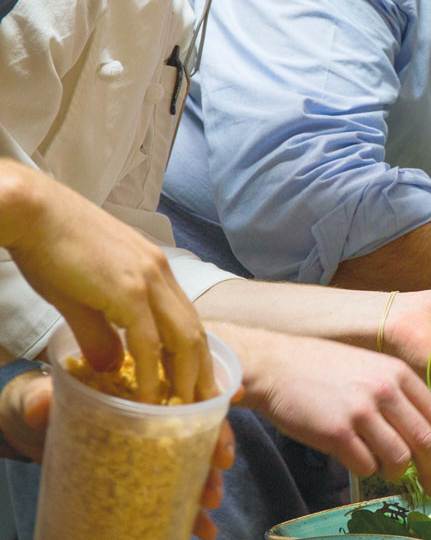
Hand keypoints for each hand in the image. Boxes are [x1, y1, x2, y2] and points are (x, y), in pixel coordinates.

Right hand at [0, 161, 214, 402]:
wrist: (33, 211)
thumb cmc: (51, 248)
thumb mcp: (82, 296)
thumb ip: (101, 332)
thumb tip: (112, 367)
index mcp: (155, 271)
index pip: (188, 319)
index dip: (200, 354)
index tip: (203, 383)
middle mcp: (161, 274)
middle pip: (195, 332)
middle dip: (203, 373)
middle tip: (205, 406)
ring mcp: (147, 280)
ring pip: (182, 338)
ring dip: (187, 378)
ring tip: (187, 411)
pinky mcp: (127, 289)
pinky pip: (149, 341)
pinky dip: (154, 373)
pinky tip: (152, 398)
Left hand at [0, 369, 234, 539]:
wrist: (22, 426)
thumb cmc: (36, 403)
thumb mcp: (36, 397)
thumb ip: (39, 399)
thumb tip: (41, 404)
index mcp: (137, 385)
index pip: (183, 390)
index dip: (210, 406)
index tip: (226, 421)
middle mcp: (151, 413)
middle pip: (197, 428)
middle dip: (215, 453)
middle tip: (216, 480)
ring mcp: (146, 446)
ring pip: (190, 461)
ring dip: (205, 487)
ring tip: (208, 514)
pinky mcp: (136, 475)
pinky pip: (169, 489)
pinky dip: (188, 511)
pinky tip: (200, 529)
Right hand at [248, 331, 430, 493]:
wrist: (278, 366)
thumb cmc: (323, 368)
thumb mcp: (371, 368)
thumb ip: (397, 394)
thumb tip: (422, 432)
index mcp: (398, 374)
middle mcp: (385, 391)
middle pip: (425, 441)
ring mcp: (361, 412)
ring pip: (399, 458)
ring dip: (398, 473)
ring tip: (389, 472)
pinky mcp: (337, 433)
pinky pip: (366, 465)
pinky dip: (367, 470)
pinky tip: (359, 461)